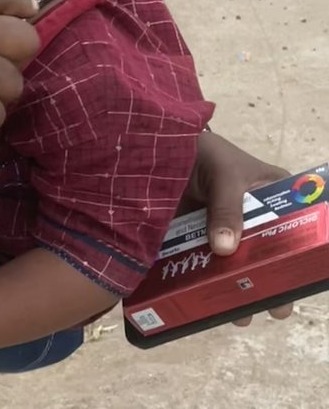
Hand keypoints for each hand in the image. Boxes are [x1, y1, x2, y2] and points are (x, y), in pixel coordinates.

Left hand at [182, 130, 293, 324]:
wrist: (160, 142)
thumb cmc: (205, 151)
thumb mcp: (224, 175)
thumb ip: (227, 209)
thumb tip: (226, 250)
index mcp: (273, 198)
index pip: (294, 231)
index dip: (295, 259)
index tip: (296, 283)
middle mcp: (252, 218)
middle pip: (265, 254)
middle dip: (266, 282)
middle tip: (270, 308)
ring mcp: (222, 228)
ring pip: (233, 263)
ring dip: (233, 286)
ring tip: (235, 314)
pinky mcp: (193, 233)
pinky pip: (200, 259)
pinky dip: (199, 277)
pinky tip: (198, 297)